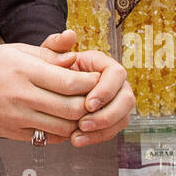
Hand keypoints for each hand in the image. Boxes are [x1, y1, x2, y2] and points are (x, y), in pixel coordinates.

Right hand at [0, 43, 100, 143]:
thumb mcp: (14, 51)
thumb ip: (46, 54)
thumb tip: (74, 58)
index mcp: (25, 70)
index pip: (71, 82)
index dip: (91, 83)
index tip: (98, 80)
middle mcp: (23, 95)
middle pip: (72, 107)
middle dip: (90, 105)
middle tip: (96, 99)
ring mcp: (18, 117)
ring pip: (63, 127)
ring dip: (78, 122)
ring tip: (82, 111)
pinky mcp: (13, 133)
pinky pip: (47, 138)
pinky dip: (61, 133)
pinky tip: (62, 122)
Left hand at [42, 30, 134, 146]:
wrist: (49, 88)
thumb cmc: (52, 69)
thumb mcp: (50, 55)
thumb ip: (57, 45)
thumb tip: (69, 35)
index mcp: (103, 65)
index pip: (117, 74)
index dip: (106, 90)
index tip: (89, 103)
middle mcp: (115, 84)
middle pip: (126, 99)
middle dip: (107, 114)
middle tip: (84, 123)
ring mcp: (116, 102)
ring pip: (122, 118)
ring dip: (102, 129)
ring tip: (78, 135)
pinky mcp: (111, 119)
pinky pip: (111, 131)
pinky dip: (96, 137)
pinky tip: (78, 140)